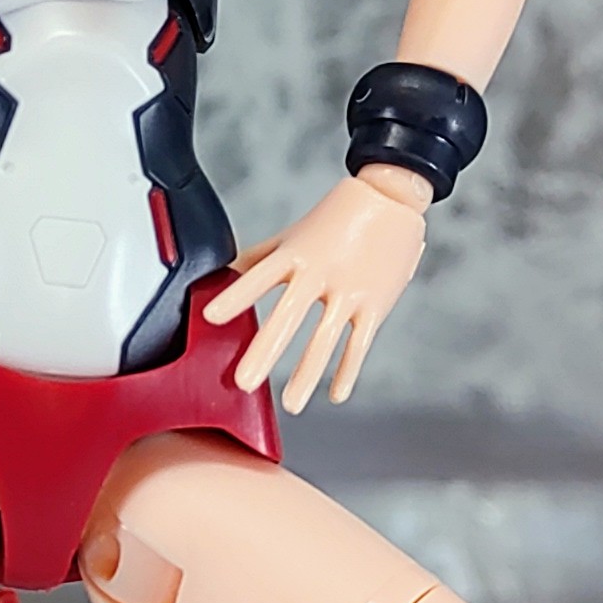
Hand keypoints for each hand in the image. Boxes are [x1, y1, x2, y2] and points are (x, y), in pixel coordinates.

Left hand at [204, 169, 427, 412]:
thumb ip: (259, 257)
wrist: (391, 199)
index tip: (210, 316)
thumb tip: (222, 274)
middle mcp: (320, 273)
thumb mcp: (293, 235)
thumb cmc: (335, 218)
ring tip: (292, 404)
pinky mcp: (375, 304)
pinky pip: (359, 343)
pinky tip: (335, 394)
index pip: (259, 278)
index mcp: (295, 254)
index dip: (235, 296)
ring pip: (325, 339)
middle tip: (244, 382)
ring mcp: (349, 290)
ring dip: (307, 374)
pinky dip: (347, 370)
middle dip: (265, 350)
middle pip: (288, 317)